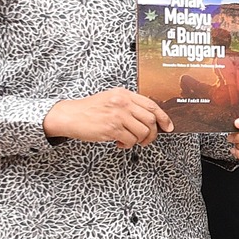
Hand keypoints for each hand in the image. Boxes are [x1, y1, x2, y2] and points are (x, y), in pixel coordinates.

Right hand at [43, 88, 171, 146]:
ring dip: (139, 140)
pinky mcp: (112, 128)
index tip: (169, 127)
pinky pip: (131, 140)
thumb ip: (129, 105)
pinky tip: (119, 142)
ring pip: (143, 132)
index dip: (164, 118)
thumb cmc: (90, 109)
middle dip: (152, 134)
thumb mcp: (111, 99)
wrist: (69, 115)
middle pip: (151, 120)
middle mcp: (123, 102)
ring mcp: (118, 115)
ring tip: (128, 140)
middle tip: (145, 140)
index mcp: (124, 94)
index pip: (152, 105)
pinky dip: (127, 144)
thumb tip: (150, 118)